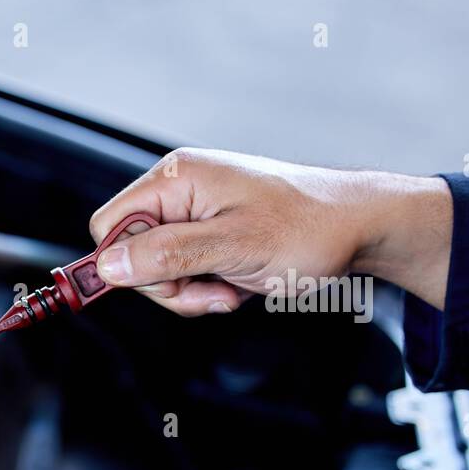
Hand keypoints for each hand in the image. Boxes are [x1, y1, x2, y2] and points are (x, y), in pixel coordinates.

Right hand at [90, 147, 451, 313]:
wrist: (360, 227)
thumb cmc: (309, 227)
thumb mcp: (233, 247)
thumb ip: (166, 254)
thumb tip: (108, 267)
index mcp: (178, 178)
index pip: (110, 226)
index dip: (125, 263)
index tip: (162, 284)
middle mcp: (181, 190)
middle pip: (131, 253)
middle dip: (167, 283)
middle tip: (212, 290)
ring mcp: (195, 212)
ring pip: (157, 268)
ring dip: (190, 291)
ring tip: (231, 288)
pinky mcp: (210, 234)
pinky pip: (183, 270)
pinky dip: (205, 288)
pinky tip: (237, 284)